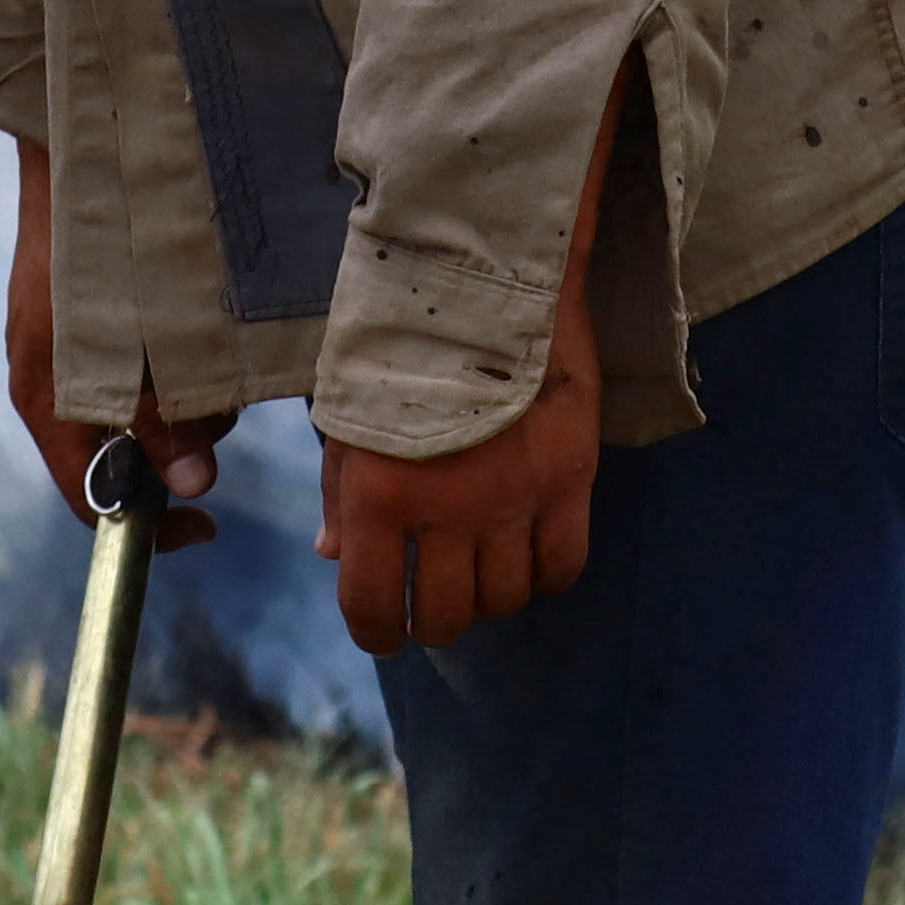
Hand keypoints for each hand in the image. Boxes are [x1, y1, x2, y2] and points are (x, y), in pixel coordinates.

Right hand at [4, 143, 221, 548]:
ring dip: (186, 393)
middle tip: (224, 402)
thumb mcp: (137, 336)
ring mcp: (66, 347)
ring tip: (214, 346)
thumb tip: (193, 486)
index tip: (210, 522)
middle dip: (182, 440)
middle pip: (122, 455)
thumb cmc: (102, 232)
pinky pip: (137, 365)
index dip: (150, 524)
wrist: (74, 140)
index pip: (92, 499)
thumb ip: (163, 411)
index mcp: (49, 397)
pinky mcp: (88, 316)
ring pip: (140, 408)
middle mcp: (52, 381)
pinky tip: (198, 320)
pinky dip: (174, 359)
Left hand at [317, 309, 603, 654]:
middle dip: (435, 619)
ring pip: (506, 598)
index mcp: (378, 490)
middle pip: (447, 615)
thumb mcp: (349, 410)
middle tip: (436, 598)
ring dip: (490, 594)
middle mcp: (447, 508)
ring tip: (482, 566)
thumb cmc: (404, 337)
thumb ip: (341, 491)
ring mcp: (514, 496)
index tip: (384, 630)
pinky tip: (530, 554)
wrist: (491, 272)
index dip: (377, 632)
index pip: (372, 604)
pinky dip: (545, 574)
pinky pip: (564, 565)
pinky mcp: (570, 478)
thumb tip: (334, 557)